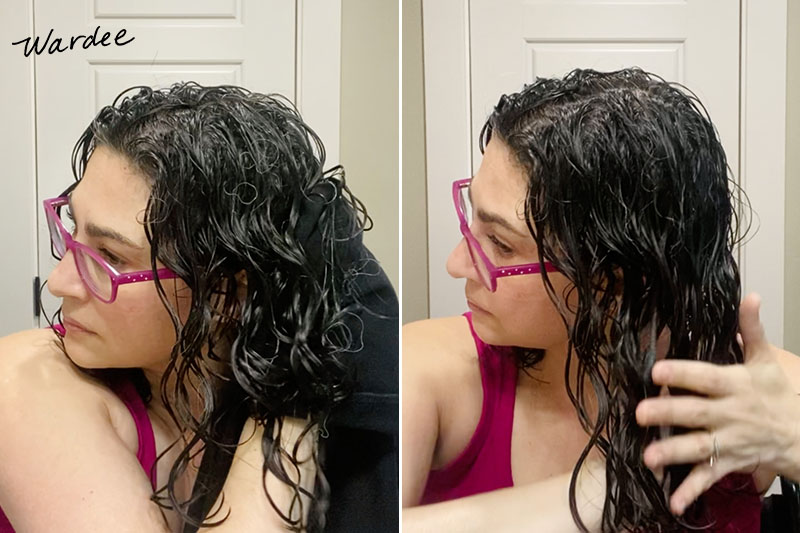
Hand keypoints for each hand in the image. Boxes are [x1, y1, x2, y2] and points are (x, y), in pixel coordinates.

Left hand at [635, 293, 799, 514]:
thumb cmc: (776, 394)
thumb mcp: (766, 360)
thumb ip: (752, 329)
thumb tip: (750, 296)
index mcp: (735, 385)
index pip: (706, 377)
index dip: (683, 373)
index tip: (657, 369)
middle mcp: (729, 414)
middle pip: (695, 413)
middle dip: (668, 413)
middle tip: (641, 413)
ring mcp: (728, 441)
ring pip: (698, 447)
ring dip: (673, 453)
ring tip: (648, 458)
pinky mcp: (728, 463)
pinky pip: (708, 478)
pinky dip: (691, 491)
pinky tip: (673, 502)